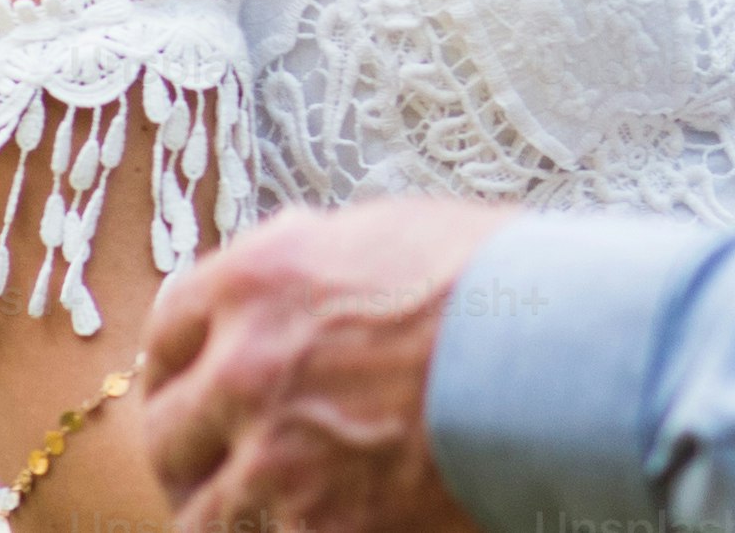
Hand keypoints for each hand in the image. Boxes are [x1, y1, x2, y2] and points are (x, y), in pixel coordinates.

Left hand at [140, 197, 516, 532]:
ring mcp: (278, 461)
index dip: (178, 355)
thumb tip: (287, 268)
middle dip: (185, 445)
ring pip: (201, 514)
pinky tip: (316, 523)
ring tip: (248, 511)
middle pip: (166, 431)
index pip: (169, 325)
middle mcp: (247, 370)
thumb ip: (316, 257)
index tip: (187, 375)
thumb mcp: (395, 231)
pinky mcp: (323, 532)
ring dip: (222, 510)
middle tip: (205, 458)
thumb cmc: (504, 282)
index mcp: (260, 280)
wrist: (569, 360)